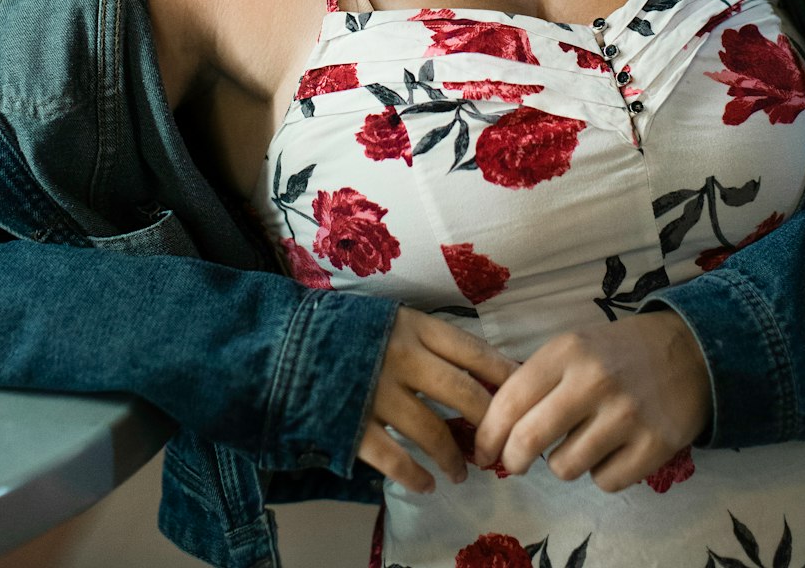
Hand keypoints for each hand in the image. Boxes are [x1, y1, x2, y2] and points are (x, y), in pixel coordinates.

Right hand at [357, 306, 519, 494]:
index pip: (471, 350)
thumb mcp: (388, 320)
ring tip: (462, 473)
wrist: (280, 344)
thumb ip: (424, 339)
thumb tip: (473, 367)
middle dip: (488, 422)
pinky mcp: (353, 425)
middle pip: (462, 393)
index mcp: (412, 326)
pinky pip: (395, 459)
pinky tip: (426, 484)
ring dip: (453, 457)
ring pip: (433, 431)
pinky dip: (415, 476)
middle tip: (498, 443)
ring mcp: (377, 392)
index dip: (502, 374)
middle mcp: (401, 356)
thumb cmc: (342, 330)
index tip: (524, 394)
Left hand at [473, 311, 710, 491]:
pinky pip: (605, 481)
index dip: (488, 433)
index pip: (511, 400)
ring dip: (563, 464)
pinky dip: (603, 473)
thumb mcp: (574, 346)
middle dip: (512, 460)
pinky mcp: (655, 445)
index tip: (483, 450)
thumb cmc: (619, 352)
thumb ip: (537, 379)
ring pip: (564, 467)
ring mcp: (626, 415)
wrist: (690, 351)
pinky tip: (612, 451)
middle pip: (529, 439)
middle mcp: (594, 380)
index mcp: (567, 351)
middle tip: (513, 464)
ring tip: (580, 443)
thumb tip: (493, 425)